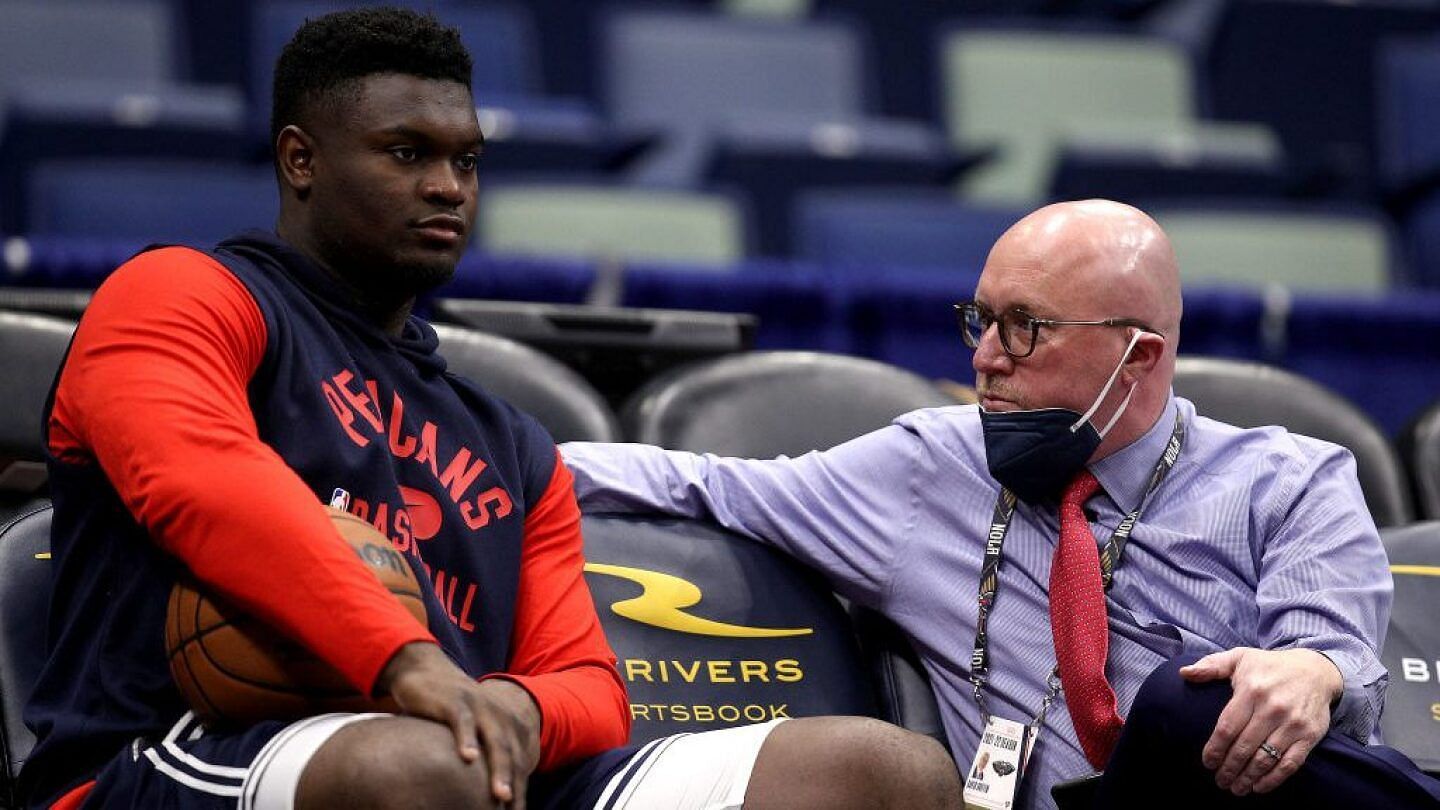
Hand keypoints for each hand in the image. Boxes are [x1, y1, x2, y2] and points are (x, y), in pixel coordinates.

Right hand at [376, 642, 541, 807]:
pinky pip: (463, 721)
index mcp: (505, 726)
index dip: (520, 790)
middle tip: (515, 809)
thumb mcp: (470, 734)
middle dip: (516, 784)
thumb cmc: (449, 712)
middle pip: (511, 755)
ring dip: (499, 768)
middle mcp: (499, 716)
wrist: (425, 672)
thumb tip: (487, 795)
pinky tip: (468, 758)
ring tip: (502, 795)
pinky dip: (467, 739)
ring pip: (494, 740)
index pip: (517, 763)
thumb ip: (481, 758)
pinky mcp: (456, 701)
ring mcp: (479, 707)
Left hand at [1180, 647, 1341, 795]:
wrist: (1316, 671)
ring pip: (1265, 759)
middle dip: (1229, 768)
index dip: (1215, 749)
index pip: (1227, 727)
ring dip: (1248, 778)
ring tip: (1236, 788)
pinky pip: (1290, 763)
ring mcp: (1293, 724)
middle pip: (1244, 747)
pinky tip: (1259, 787)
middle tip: (1220, 781)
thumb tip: (1184, 673)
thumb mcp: (1240, 657)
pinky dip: (1274, 779)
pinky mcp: (1310, 736)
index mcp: (1251, 690)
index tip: (1207, 763)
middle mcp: (1272, 708)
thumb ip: (1211, 666)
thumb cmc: (1270, 666)